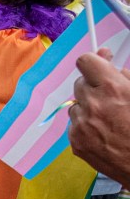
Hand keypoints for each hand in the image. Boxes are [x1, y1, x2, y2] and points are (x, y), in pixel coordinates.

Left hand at [68, 50, 129, 185]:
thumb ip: (123, 75)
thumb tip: (104, 56)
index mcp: (112, 89)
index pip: (85, 62)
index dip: (94, 62)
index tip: (100, 65)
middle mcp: (92, 105)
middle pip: (79, 84)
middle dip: (93, 87)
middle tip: (110, 97)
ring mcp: (81, 125)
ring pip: (76, 105)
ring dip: (88, 107)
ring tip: (110, 120)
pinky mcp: (75, 142)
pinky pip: (75, 124)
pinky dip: (86, 126)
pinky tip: (104, 134)